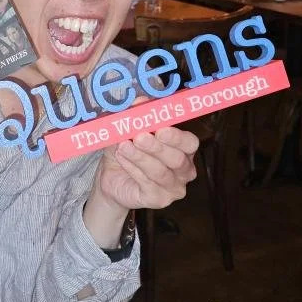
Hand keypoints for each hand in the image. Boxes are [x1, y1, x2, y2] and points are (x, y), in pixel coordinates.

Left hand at [83, 127, 198, 247]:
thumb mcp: (128, 130)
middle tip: (139, 137)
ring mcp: (174, 188)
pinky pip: (147, 184)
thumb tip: (139, 101)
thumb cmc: (127, 150)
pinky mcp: (159, 200)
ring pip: (160, 172)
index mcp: (184, 149)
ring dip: (140, 157)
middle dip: (157, 147)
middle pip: (176, 159)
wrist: (111, 178)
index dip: (176, 137)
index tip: (160, 129)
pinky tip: (122, 158)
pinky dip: (133, 169)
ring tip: (123, 146)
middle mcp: (184, 170)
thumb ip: (136, 116)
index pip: (189, 143)